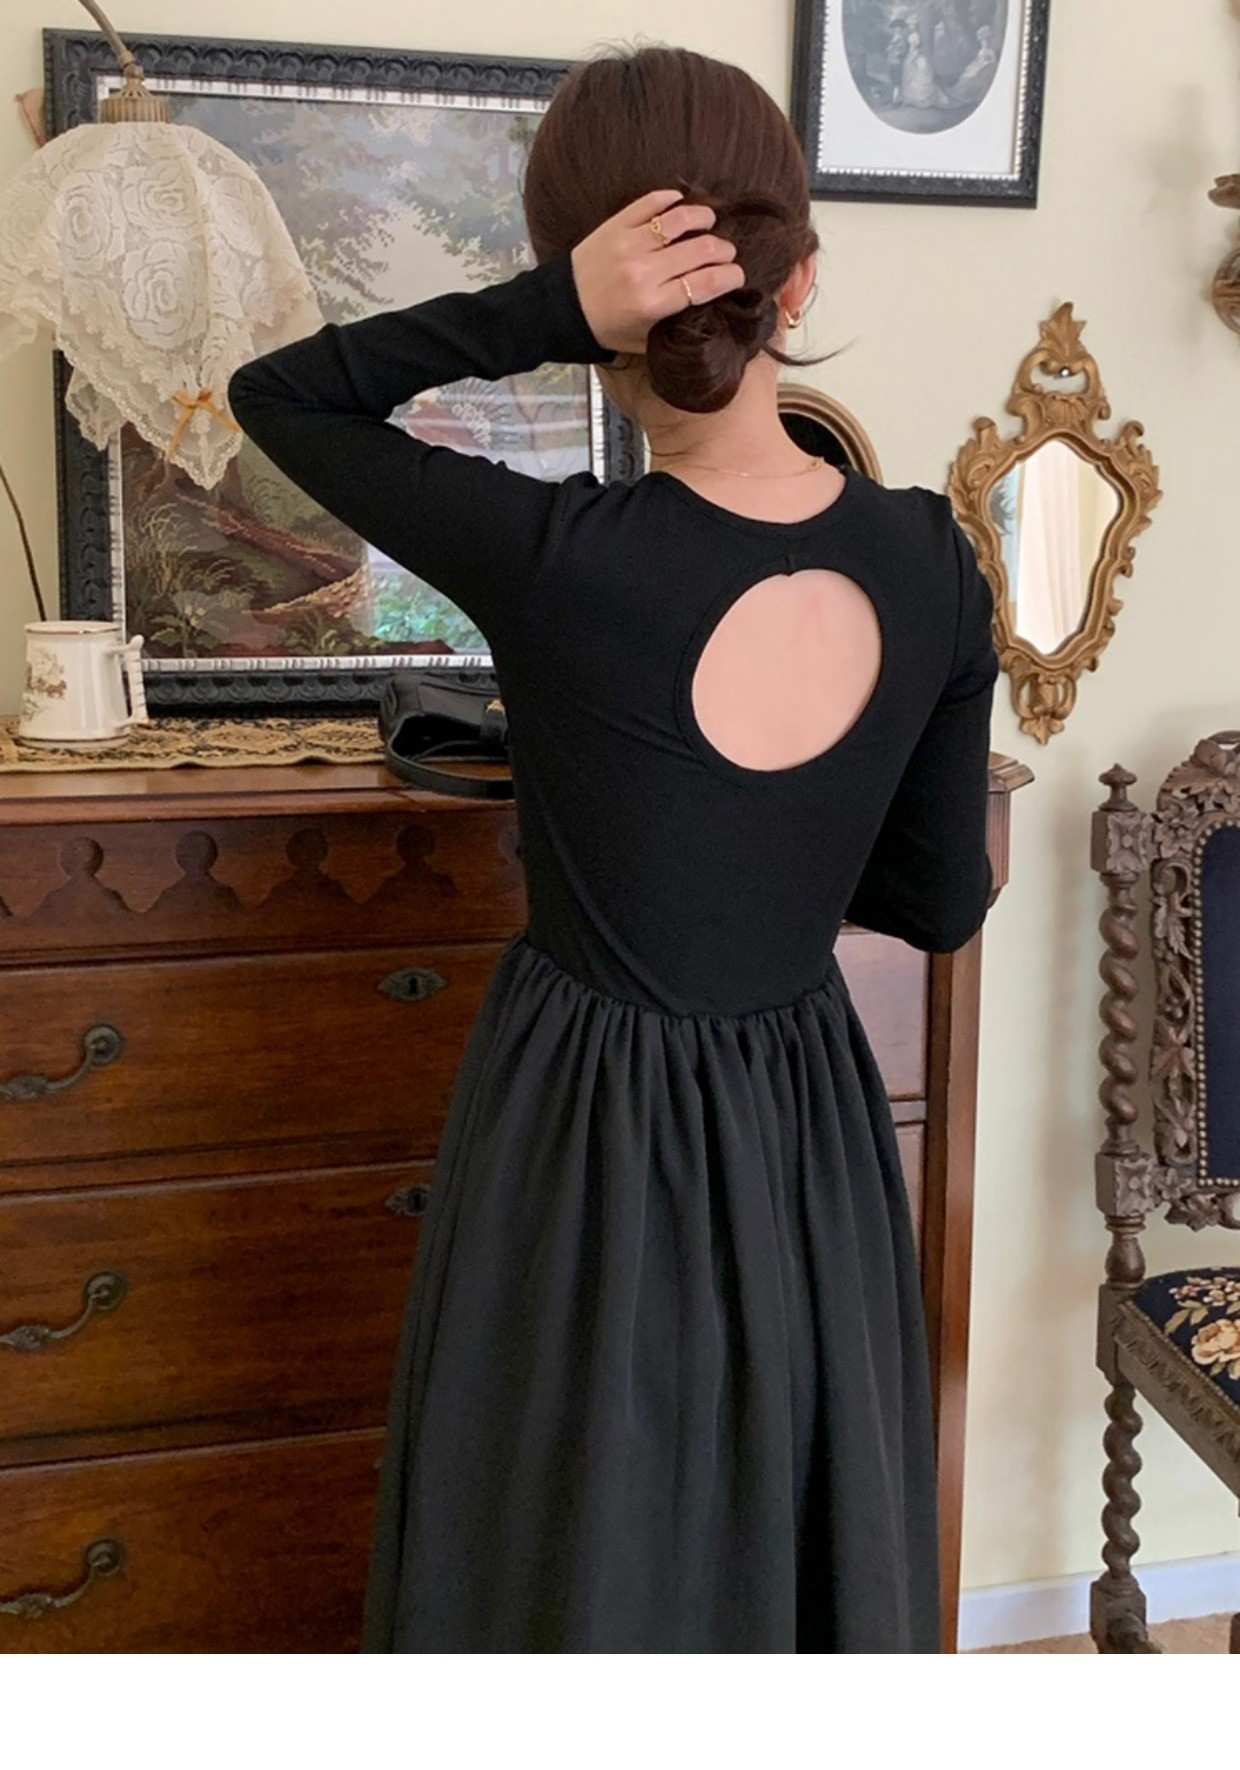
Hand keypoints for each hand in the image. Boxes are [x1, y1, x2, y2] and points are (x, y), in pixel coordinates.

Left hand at [569, 189, 744, 354]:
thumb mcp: (645, 338)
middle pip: (702, 250)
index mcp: (653, 304)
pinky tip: (681, 206)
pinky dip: (672, 200)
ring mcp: (630, 243)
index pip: (707, 283)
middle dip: (724, 250)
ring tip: (710, 223)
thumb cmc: (608, 328)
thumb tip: (710, 300)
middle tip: (726, 253)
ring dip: (704, 218)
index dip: (730, 276)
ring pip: (681, 219)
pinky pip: (652, 202)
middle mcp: (644, 272)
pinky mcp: (616, 224)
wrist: (563, 309)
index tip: (737, 275)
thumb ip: (676, 322)